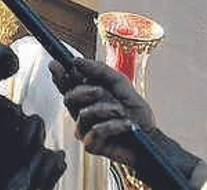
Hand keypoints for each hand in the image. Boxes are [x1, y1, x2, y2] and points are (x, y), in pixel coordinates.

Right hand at [50, 57, 178, 174]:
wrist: (151, 139)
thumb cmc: (136, 113)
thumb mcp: (120, 84)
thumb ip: (100, 70)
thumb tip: (77, 61)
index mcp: (87, 96)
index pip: (66, 84)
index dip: (58, 74)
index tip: (55, 64)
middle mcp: (83, 111)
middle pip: (69, 97)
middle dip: (86, 91)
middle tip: (100, 91)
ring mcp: (85, 129)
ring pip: (83, 113)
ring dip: (106, 110)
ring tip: (122, 112)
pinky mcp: (91, 144)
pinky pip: (95, 130)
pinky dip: (113, 126)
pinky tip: (125, 126)